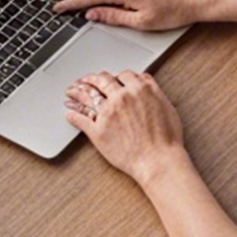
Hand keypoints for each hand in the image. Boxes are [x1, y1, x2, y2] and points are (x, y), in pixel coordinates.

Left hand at [64, 69, 186, 183]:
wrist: (158, 161)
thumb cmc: (166, 139)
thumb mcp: (166, 106)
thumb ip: (153, 90)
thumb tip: (144, 81)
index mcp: (139, 89)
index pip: (122, 75)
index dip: (116, 77)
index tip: (111, 79)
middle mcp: (121, 97)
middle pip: (102, 81)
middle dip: (93, 79)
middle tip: (87, 80)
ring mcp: (107, 113)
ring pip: (88, 96)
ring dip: (77, 92)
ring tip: (72, 91)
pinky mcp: (97, 130)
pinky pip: (81, 119)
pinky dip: (73, 115)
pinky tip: (70, 114)